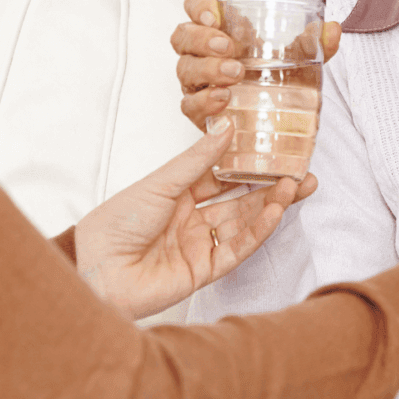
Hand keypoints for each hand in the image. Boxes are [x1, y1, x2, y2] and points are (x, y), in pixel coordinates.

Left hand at [73, 116, 317, 320]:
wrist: (96, 268)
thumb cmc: (117, 220)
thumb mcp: (162, 181)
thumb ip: (199, 159)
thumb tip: (227, 126)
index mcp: (176, 193)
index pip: (221, 175)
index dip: (248, 164)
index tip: (275, 150)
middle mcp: (190, 218)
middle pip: (239, 200)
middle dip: (270, 187)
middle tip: (302, 173)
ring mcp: (198, 244)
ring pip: (243, 223)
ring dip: (270, 206)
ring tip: (296, 186)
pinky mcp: (203, 271)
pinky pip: (237, 249)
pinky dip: (257, 231)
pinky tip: (274, 212)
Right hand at [171, 0, 342, 130]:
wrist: (275, 119)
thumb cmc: (278, 77)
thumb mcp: (298, 57)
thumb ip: (314, 43)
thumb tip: (333, 28)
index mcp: (220, 28)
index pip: (196, 5)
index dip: (199, 5)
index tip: (216, 14)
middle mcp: (201, 52)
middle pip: (183, 35)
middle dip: (201, 39)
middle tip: (229, 47)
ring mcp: (197, 81)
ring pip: (184, 69)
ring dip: (207, 69)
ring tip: (235, 74)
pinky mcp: (199, 110)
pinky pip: (189, 105)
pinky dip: (204, 101)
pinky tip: (224, 100)